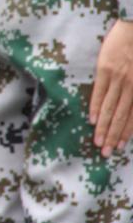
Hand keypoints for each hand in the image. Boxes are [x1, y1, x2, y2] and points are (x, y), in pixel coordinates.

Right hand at [89, 20, 132, 156]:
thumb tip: (130, 108)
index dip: (126, 133)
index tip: (119, 147)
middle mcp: (132, 86)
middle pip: (121, 116)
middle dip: (113, 136)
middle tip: (105, 152)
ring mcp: (119, 78)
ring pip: (111, 108)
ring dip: (104, 127)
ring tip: (98, 142)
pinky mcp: (105, 69)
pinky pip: (100, 92)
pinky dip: (96, 107)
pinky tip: (93, 120)